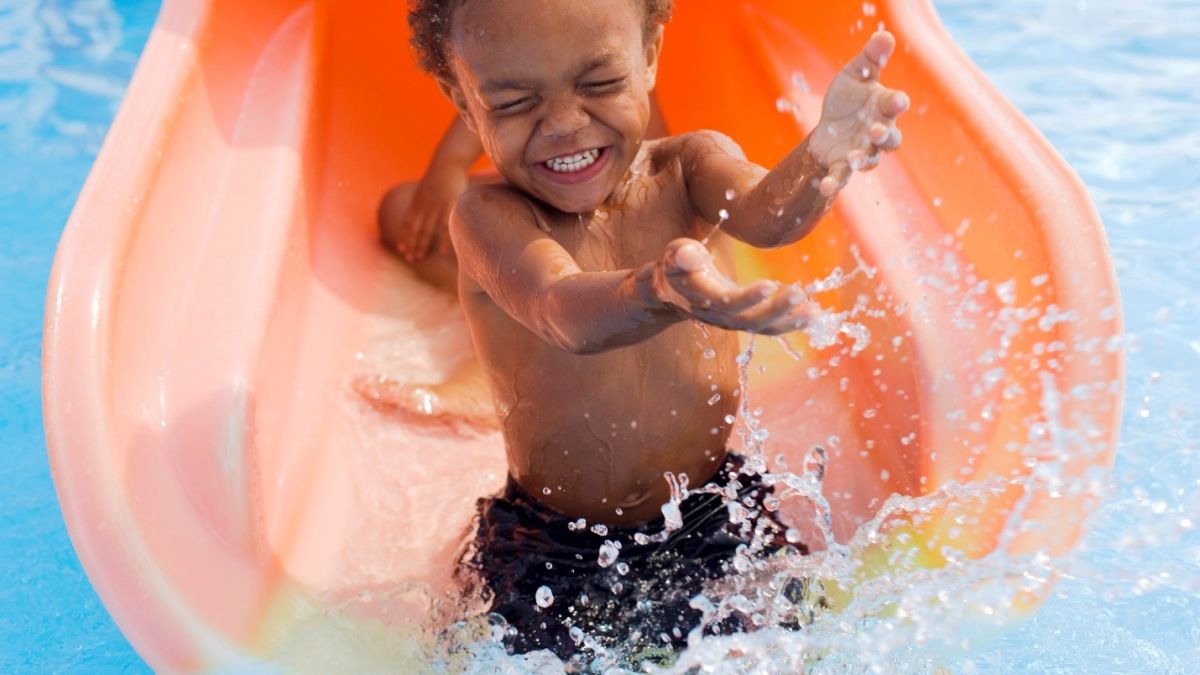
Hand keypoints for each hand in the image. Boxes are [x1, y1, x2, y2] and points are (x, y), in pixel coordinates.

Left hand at [396, 166, 468, 261]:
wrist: (448, 161)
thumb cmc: (440, 176)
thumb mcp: (427, 188)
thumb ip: (424, 200)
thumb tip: (423, 210)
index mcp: (417, 202)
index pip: (407, 223)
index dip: (404, 237)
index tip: (401, 250)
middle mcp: (423, 206)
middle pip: (414, 229)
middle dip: (411, 244)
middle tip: (410, 260)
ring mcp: (435, 206)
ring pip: (426, 229)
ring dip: (421, 245)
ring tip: (419, 258)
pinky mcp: (448, 204)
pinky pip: (445, 226)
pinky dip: (442, 240)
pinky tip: (441, 251)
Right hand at [652, 239, 814, 334]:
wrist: (674, 291)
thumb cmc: (677, 265)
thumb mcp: (675, 254)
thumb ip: (681, 256)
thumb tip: (688, 256)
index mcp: (701, 296)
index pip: (724, 301)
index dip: (746, 298)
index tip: (769, 285)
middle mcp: (717, 315)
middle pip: (747, 320)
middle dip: (774, 310)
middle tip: (798, 294)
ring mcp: (732, 322)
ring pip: (761, 327)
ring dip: (788, 321)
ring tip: (813, 312)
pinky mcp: (745, 320)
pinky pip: (769, 327)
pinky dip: (791, 322)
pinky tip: (813, 314)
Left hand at [809, 31, 909, 196]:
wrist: (830, 124)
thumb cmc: (849, 97)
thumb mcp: (856, 74)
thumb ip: (871, 58)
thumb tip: (885, 35)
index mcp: (882, 108)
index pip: (893, 106)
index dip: (896, 103)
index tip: (898, 100)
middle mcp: (877, 133)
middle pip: (890, 138)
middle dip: (884, 136)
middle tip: (876, 132)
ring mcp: (861, 151)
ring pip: (869, 159)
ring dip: (862, 159)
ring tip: (853, 158)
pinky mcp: (842, 165)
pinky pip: (841, 177)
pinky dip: (833, 183)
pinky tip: (825, 187)